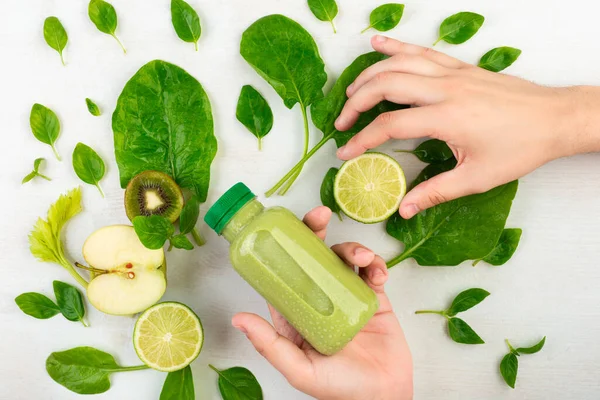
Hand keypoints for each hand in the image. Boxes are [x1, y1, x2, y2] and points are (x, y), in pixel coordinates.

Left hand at [231, 207, 412, 399]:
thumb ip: (270, 344)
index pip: (285, 271)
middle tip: (321, 215)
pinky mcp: (372, 298)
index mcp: (296, 312)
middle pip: (313, 255)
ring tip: (362, 259)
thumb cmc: (339, 388)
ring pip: (343, 258)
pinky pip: (372, 272)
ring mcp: (345, 296)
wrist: (383, 394)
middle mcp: (318, 299)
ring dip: (353, 248)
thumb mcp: (298, 368)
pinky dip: (377, 266)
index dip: (285, 246)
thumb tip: (238, 318)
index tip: (286, 227)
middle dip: (316, 231)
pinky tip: (378, 274)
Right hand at [335, 35, 599, 218]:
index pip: (390, 124)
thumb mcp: (477, 178)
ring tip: (350, 90)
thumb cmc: (520, 148)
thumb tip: (404, 209)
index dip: (362, 139)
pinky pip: (421, 51)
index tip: (345, 152)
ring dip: (369, 74)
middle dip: (357, 102)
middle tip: (341, 121)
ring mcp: (452, 73)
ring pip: (399, 63)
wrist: (555, 119)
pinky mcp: (460, 66)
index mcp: (448, 118)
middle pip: (386, 85)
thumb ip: (435, 192)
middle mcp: (446, 89)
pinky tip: (378, 43)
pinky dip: (396, 46)